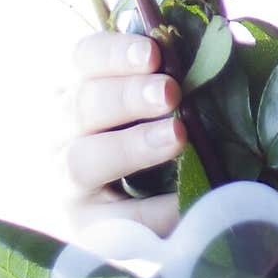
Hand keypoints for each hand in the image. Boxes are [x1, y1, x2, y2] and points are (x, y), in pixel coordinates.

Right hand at [56, 31, 186, 237]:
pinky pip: (111, 221)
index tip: (153, 53)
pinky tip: (185, 201)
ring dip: (130, 146)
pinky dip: (150, 211)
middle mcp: (63, 133)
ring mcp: (66, 183)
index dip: (114, 53)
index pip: (84, 58)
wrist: (144, 218)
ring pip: (81, 161)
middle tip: (170, 92)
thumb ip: (177, 77)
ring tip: (177, 137)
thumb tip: (214, 49)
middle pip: (81, 106)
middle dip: (127, 96)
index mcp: (81, 88)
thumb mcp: (161, 104)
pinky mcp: (82, 229)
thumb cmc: (162, 136)